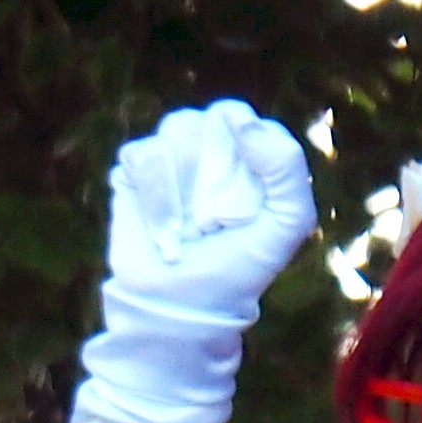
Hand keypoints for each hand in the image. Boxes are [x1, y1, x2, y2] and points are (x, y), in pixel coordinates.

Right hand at [103, 101, 317, 338]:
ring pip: (176, 129)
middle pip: (208, 119)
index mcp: (250, 155)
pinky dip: (156, 197)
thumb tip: (241, 120)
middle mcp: (210, 147)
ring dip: (187, 187)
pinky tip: (164, 229)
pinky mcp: (133, 169)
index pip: (243, 118)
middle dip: (215, 171)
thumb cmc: (238, 266)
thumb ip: (287, 168)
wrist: (179, 304)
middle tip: (216, 219)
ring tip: (190, 228)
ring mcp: (171, 156)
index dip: (245, 151)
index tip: (247, 201)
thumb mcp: (287, 223)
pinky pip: (142, 153)